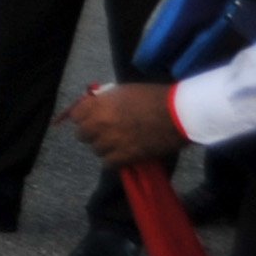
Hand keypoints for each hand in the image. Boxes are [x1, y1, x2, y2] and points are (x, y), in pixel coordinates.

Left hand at [68, 79, 183, 168]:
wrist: (179, 113)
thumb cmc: (155, 97)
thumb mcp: (125, 91)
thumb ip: (106, 99)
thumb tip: (95, 103)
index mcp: (99, 105)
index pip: (75, 116)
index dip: (83, 117)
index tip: (91, 118)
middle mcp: (100, 123)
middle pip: (82, 135)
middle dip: (92, 133)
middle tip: (106, 132)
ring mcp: (111, 141)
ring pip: (96, 150)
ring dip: (106, 147)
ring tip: (120, 143)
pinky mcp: (125, 156)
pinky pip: (109, 163)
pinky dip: (115, 160)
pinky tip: (125, 154)